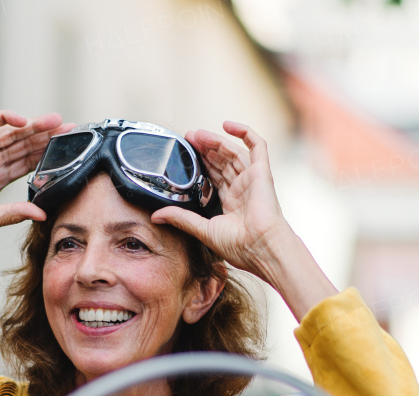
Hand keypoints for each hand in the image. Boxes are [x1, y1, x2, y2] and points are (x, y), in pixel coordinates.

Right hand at [0, 110, 72, 236]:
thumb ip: (15, 213)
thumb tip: (42, 214)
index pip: (28, 163)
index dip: (47, 155)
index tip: (68, 151)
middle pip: (25, 144)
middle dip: (46, 137)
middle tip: (69, 129)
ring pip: (12, 132)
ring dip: (33, 126)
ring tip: (54, 121)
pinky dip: (5, 118)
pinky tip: (21, 121)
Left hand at [150, 121, 335, 317]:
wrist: (261, 247)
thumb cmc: (239, 245)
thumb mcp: (202, 229)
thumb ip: (180, 218)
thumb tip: (156, 216)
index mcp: (231, 202)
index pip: (215, 176)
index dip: (202, 163)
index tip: (186, 154)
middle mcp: (242, 188)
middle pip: (222, 161)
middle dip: (205, 149)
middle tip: (189, 139)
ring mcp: (252, 179)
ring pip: (233, 152)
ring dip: (216, 141)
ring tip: (197, 134)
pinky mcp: (262, 172)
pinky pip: (257, 145)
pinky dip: (244, 132)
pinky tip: (227, 125)